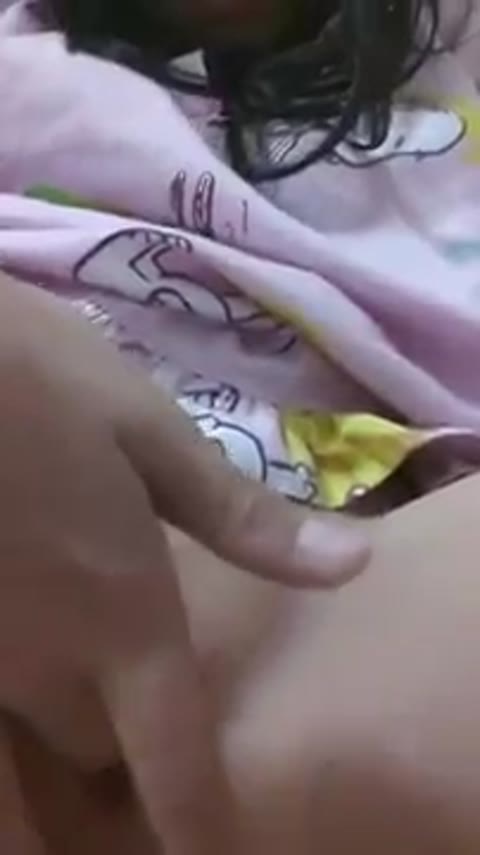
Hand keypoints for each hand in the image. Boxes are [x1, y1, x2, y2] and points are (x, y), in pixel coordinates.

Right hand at [0, 274, 368, 852]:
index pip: (171, 752)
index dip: (194, 816)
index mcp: (121, 611)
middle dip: (120, 746)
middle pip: (91, 752)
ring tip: (68, 707)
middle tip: (131, 719)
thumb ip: (240, 516)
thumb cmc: (39, 382)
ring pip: (18, 749)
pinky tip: (20, 652)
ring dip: (49, 750)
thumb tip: (351, 567)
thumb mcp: (149, 432)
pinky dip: (1, 717)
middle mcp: (42, 658)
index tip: (205, 851)